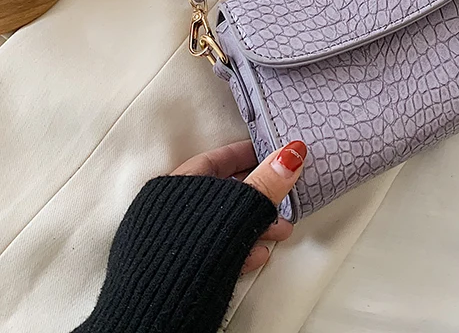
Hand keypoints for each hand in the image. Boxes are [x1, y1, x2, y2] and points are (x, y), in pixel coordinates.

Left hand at [171, 139, 306, 272]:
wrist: (168, 305)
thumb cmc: (194, 246)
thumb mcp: (241, 206)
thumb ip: (267, 180)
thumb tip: (290, 155)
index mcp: (179, 185)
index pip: (220, 159)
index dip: (248, 153)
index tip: (271, 154)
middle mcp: (174, 209)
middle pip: (226, 192)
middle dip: (261, 195)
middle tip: (284, 194)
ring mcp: (178, 239)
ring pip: (226, 223)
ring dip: (257, 224)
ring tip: (279, 231)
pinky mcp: (185, 266)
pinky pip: (218, 249)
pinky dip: (241, 248)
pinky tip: (257, 254)